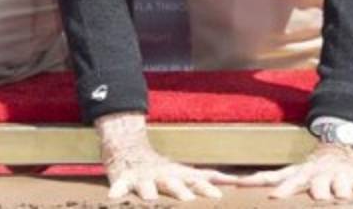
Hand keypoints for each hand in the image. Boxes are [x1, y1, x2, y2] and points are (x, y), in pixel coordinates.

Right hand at [95, 111, 238, 200]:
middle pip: (173, 183)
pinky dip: (117, 191)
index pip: (196, 181)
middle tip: (188, 200)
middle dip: (180, 192)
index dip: (207, 189)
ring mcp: (143, 177)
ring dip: (149, 191)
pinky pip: (119, 186)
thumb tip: (238, 181)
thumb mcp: (186, 173)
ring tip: (150, 198)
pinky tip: (114, 198)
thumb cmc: (163, 171)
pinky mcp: (123, 179)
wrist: (128, 150)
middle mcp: (163, 176)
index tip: (219, 198)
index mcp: (179, 175)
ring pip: (147, 184)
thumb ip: (209, 179)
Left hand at [238, 142, 352, 200]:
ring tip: (341, 196)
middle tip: (316, 198)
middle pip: (314, 185)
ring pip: (339, 184)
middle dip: (314, 192)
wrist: (343, 145)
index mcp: (301, 175)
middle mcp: (319, 175)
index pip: (288, 182)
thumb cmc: (311, 168)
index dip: (281, 190)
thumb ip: (266, 179)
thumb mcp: (290, 171)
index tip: (273, 198)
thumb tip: (233, 181)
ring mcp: (339, 176)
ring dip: (340, 190)